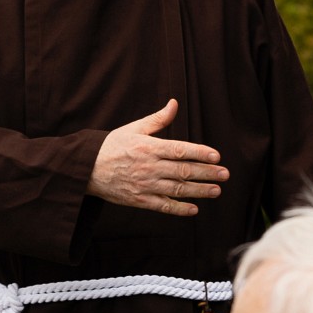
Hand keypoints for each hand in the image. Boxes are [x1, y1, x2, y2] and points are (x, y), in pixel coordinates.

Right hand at [88, 99, 227, 215]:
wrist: (87, 168)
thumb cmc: (113, 145)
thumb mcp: (134, 128)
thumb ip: (158, 119)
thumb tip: (174, 103)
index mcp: (149, 147)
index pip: (180, 149)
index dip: (200, 153)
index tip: (217, 156)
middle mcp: (149, 167)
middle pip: (183, 171)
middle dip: (207, 173)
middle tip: (225, 174)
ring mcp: (144, 185)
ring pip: (177, 190)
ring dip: (199, 191)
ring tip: (216, 190)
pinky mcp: (139, 200)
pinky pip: (163, 206)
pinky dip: (179, 209)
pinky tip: (194, 209)